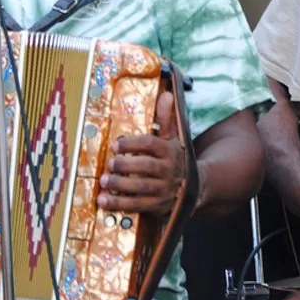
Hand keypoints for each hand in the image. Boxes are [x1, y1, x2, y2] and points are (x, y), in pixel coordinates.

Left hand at [97, 91, 184, 215]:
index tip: (116, 144)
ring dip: (120, 185)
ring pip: (141, 187)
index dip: (132, 144)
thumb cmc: (176, 157)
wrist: (194, 185)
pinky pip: (137, 205)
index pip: (151, 144)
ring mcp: (164, 189)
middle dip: (125, 165)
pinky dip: (119, 203)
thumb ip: (165, 118)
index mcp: (170, 150)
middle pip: (146, 166)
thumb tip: (167, 94)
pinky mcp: (158, 205)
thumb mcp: (172, 137)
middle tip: (109, 163)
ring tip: (104, 181)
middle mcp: (169, 170)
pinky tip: (104, 200)